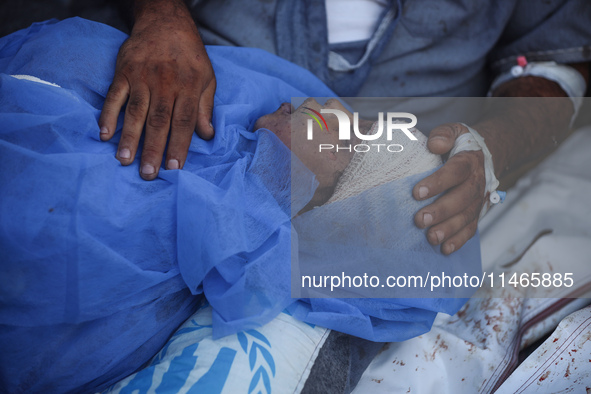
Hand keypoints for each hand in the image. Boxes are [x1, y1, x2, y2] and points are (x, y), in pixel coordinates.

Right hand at [98, 0, 215, 179]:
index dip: (179, 145)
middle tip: (148, 173)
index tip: (174, 168)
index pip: (184, 122)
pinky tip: (104, 133)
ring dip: (129, 137)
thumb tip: (207, 135)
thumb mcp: (207, 78)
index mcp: (189, 87)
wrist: (166, 22)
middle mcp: (166, 84)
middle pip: (159, 121)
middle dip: (153, 149)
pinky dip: (108, 114)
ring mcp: (143, 77)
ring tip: (125, 160)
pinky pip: (114, 95)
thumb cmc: (190, 56)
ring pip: (136, 111)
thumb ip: (206, 108)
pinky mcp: (124, 71)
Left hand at [412, 123, 485, 254]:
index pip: (456, 172)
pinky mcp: (475, 214)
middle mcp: (476, 183)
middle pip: (461, 199)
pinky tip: (445, 249)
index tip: (417, 192)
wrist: (484, 157)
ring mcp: (477, 201)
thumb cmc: (460, 145)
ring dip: (448, 229)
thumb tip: (434, 145)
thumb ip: (444, 135)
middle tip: (420, 220)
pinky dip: (458, 241)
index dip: (438, 182)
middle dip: (441, 211)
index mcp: (469, 162)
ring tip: (431, 238)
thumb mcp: (454, 131)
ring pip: (466, 218)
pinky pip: (470, 230)